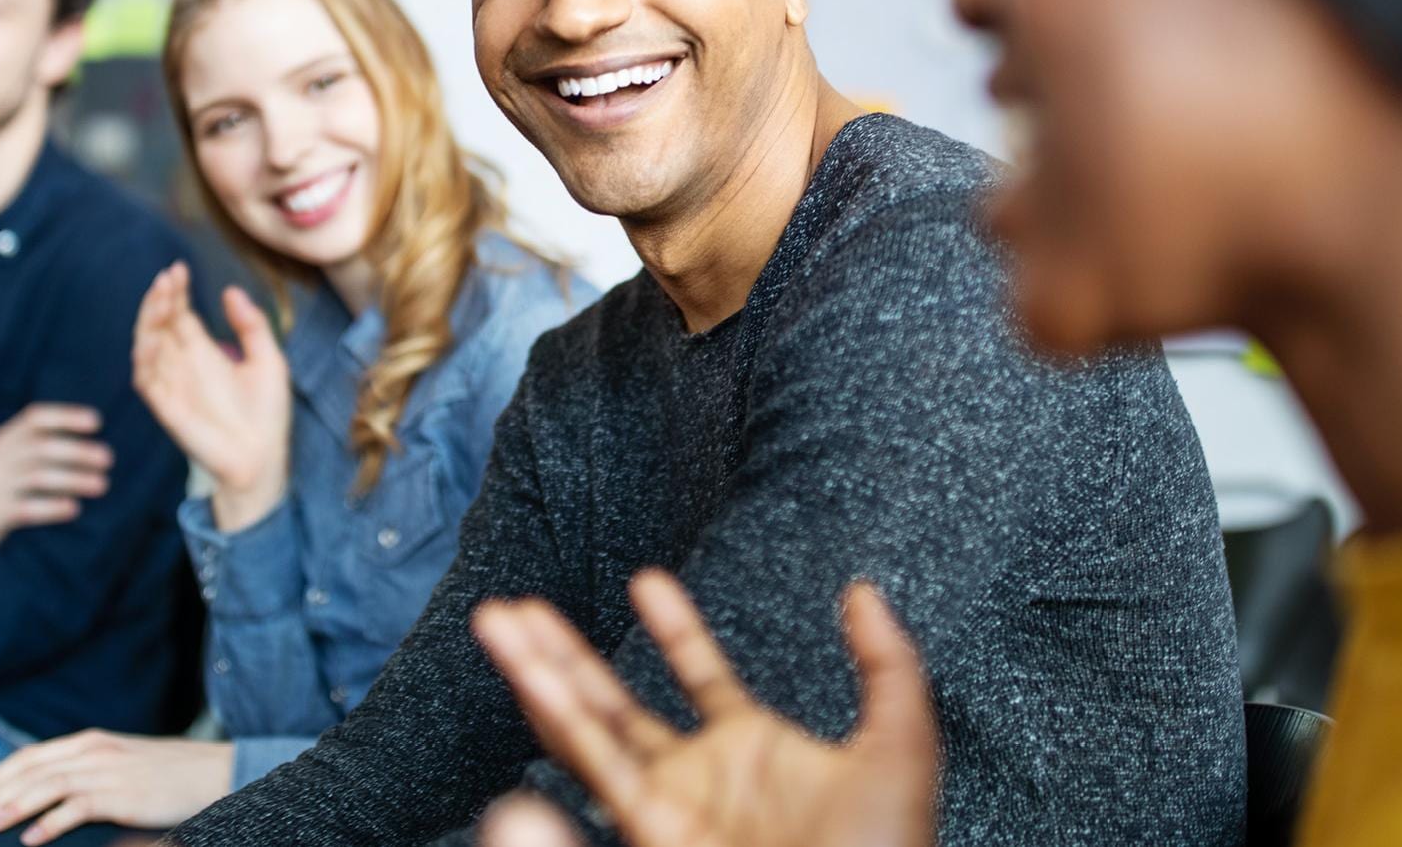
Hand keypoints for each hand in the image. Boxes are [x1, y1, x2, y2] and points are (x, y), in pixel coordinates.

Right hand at [0, 403, 113, 575]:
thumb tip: (93, 449)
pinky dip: (52, 507)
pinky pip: (26, 508)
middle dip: (78, 451)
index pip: (35, 417)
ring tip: (102, 485)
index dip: (66, 416)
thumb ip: (39, 450)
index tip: (97, 422)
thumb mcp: (10, 462)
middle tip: (108, 459)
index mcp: (3, 438)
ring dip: (74, 479)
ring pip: (38, 476)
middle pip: (41, 446)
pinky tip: (74, 508)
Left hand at [0, 731, 233, 842]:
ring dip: (11, 806)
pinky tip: (29, 839)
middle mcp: (93, 750)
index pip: (31, 756)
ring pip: (46, 786)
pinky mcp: (121, 793)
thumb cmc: (168, 776)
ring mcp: (107, 770)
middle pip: (30, 769)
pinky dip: (49, 823)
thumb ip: (88, 773)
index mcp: (90, 742)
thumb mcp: (121, 766)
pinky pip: (76, 808)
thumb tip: (48, 797)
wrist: (214, 773)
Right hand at [131, 263, 289, 532]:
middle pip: (160, 324)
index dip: (175, 292)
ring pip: (147, 346)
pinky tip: (151, 338)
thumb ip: (252, 326)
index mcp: (204, 352)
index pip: (180, 314)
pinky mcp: (166, 407)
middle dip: (159, 300)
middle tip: (166, 278)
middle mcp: (183, 365)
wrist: (263, 458)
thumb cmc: (267, 414)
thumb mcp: (269, 360)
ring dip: (148, 321)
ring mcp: (172, 385)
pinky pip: (146, 380)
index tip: (178, 268)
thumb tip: (230, 290)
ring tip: (159, 298)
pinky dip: (144, 358)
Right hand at [473, 571, 938, 846]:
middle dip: (565, 653)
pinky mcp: (653, 833)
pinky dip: (558, 721)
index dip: (676, 629)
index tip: (647, 580)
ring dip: (539, 675)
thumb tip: (864, 592)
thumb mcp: (901, 749)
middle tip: (517, 606)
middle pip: (614, 705)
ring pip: (584, 732)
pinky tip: (530, 678)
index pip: (701, 678)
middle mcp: (696, 781)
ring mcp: (667, 810)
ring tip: (500, 622)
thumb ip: (888, 667)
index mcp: (751, 753)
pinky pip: (597, 769)